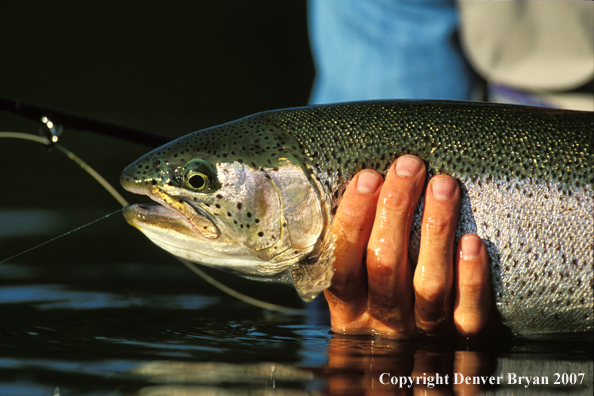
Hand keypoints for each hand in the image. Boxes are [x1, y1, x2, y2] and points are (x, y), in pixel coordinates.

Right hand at [325, 155, 490, 337]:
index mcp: (348, 307)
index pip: (343, 262)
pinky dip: (471, 278)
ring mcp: (423, 331)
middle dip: (395, 209)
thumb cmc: (385, 295)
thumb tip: (363, 182)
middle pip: (384, 265)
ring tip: (443, 184)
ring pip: (428, 284)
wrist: (419, 361)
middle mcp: (383, 320)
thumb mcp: (358, 282)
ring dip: (435, 229)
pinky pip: (467, 311)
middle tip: (409, 166)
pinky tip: (472, 241)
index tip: (367, 176)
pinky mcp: (461, 335)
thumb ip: (356, 245)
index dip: (353, 218)